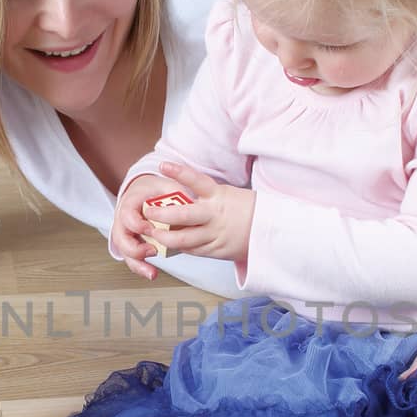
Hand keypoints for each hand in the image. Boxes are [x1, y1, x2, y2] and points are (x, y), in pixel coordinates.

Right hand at [112, 176, 168, 279]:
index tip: (149, 229)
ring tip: (152, 272)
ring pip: (124, 252)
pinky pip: (132, 258)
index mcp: (130, 203)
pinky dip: (141, 267)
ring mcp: (126, 233)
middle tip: (152, 250)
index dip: (136, 224)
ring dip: (137, 263)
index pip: (126, 215)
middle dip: (135, 248)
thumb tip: (191, 203)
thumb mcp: (166, 185)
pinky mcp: (133, 244)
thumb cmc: (155, 189)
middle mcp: (124, 219)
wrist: (146, 191)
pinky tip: (152, 274)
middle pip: (120, 237)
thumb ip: (176, 193)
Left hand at [139, 162, 255, 263]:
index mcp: (219, 196)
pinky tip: (171, 243)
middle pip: (183, 215)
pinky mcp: (216, 250)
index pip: (196, 181)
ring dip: (165, 237)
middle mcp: (215, 214)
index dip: (179, 172)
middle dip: (161, 214)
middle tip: (148, 212)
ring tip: (153, 233)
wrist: (269, 231)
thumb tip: (179, 199)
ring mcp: (215, 234)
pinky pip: (193, 250)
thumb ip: (206, 198)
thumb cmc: (246, 210)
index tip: (162, 165)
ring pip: (183, 238)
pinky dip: (180, 247)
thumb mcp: (228, 195)